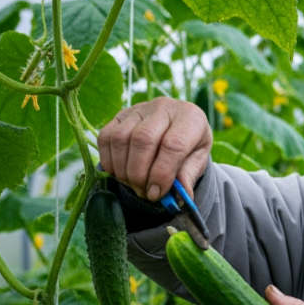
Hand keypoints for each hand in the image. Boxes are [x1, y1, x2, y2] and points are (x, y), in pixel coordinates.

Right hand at [97, 97, 211, 200]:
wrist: (179, 127)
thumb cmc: (191, 145)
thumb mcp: (198, 160)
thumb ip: (188, 176)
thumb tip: (180, 197)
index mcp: (189, 117)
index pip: (173, 144)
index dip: (162, 173)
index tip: (156, 193)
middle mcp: (163, 107)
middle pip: (143, 139)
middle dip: (139, 173)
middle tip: (143, 192)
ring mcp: (139, 109)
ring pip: (121, 138)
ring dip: (123, 169)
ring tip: (132, 184)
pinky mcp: (120, 115)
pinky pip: (105, 137)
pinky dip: (108, 160)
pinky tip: (119, 173)